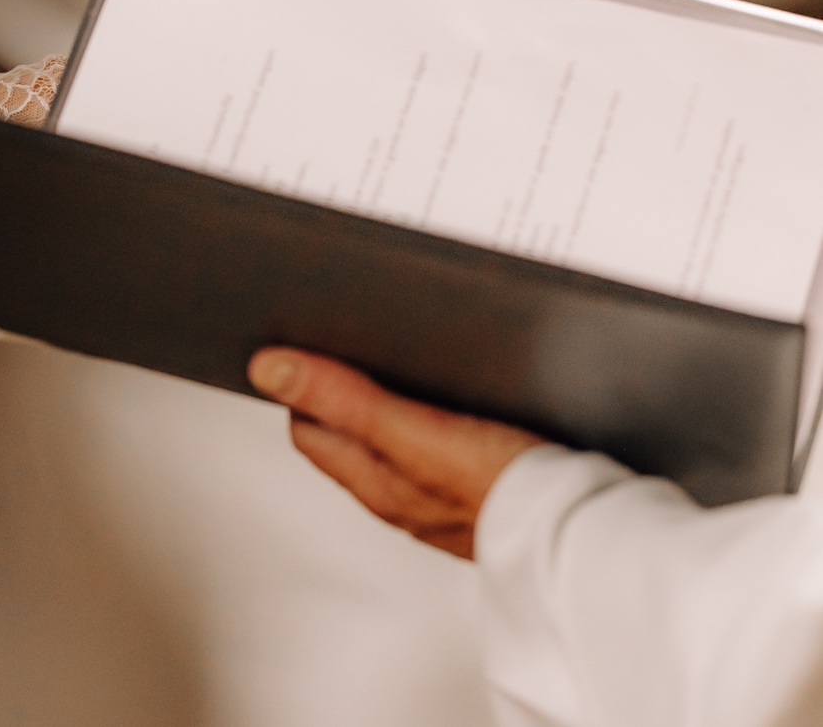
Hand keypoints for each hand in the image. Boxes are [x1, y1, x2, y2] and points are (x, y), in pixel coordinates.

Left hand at [248, 349, 537, 558]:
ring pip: (396, 432)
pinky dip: (434, 404)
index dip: (301, 378)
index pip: (309, 425)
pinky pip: (441, 438)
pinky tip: (455, 378)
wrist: (586, 530)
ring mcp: (443, 490)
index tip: (305, 331)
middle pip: (348, 428)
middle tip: (346, 324)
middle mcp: (402, 493)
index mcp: (375, 483)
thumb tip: (268, 368)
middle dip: (340, 379)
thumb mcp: (413, 433)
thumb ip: (343, 400)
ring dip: (389, 389)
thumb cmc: (505, 489)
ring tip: (396, 340)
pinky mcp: (483, 481)